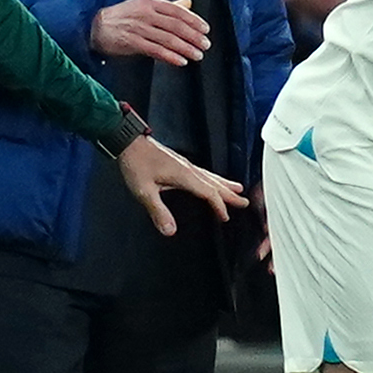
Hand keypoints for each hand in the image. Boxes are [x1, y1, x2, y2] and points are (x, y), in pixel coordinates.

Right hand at [92, 0, 209, 64]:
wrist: (95, 26)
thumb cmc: (123, 16)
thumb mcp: (145, 5)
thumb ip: (168, 6)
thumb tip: (188, 3)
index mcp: (151, 2)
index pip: (178, 11)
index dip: (194, 21)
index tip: (206, 30)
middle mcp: (146, 13)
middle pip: (176, 25)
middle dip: (194, 36)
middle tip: (206, 45)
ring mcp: (139, 28)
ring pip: (168, 39)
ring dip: (186, 48)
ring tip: (198, 55)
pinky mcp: (132, 42)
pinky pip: (155, 50)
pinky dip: (170, 56)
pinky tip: (181, 61)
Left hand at [115, 134, 245, 234]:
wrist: (128, 141)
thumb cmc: (135, 163)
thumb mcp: (144, 191)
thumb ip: (158, 211)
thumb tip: (170, 231)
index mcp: (184, 175)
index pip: (208, 192)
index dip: (218, 205)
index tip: (225, 217)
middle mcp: (188, 168)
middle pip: (214, 183)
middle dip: (230, 194)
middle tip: (244, 201)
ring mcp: (184, 164)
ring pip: (210, 176)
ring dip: (224, 184)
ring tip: (237, 188)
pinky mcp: (179, 162)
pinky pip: (202, 172)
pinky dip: (212, 178)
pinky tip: (211, 179)